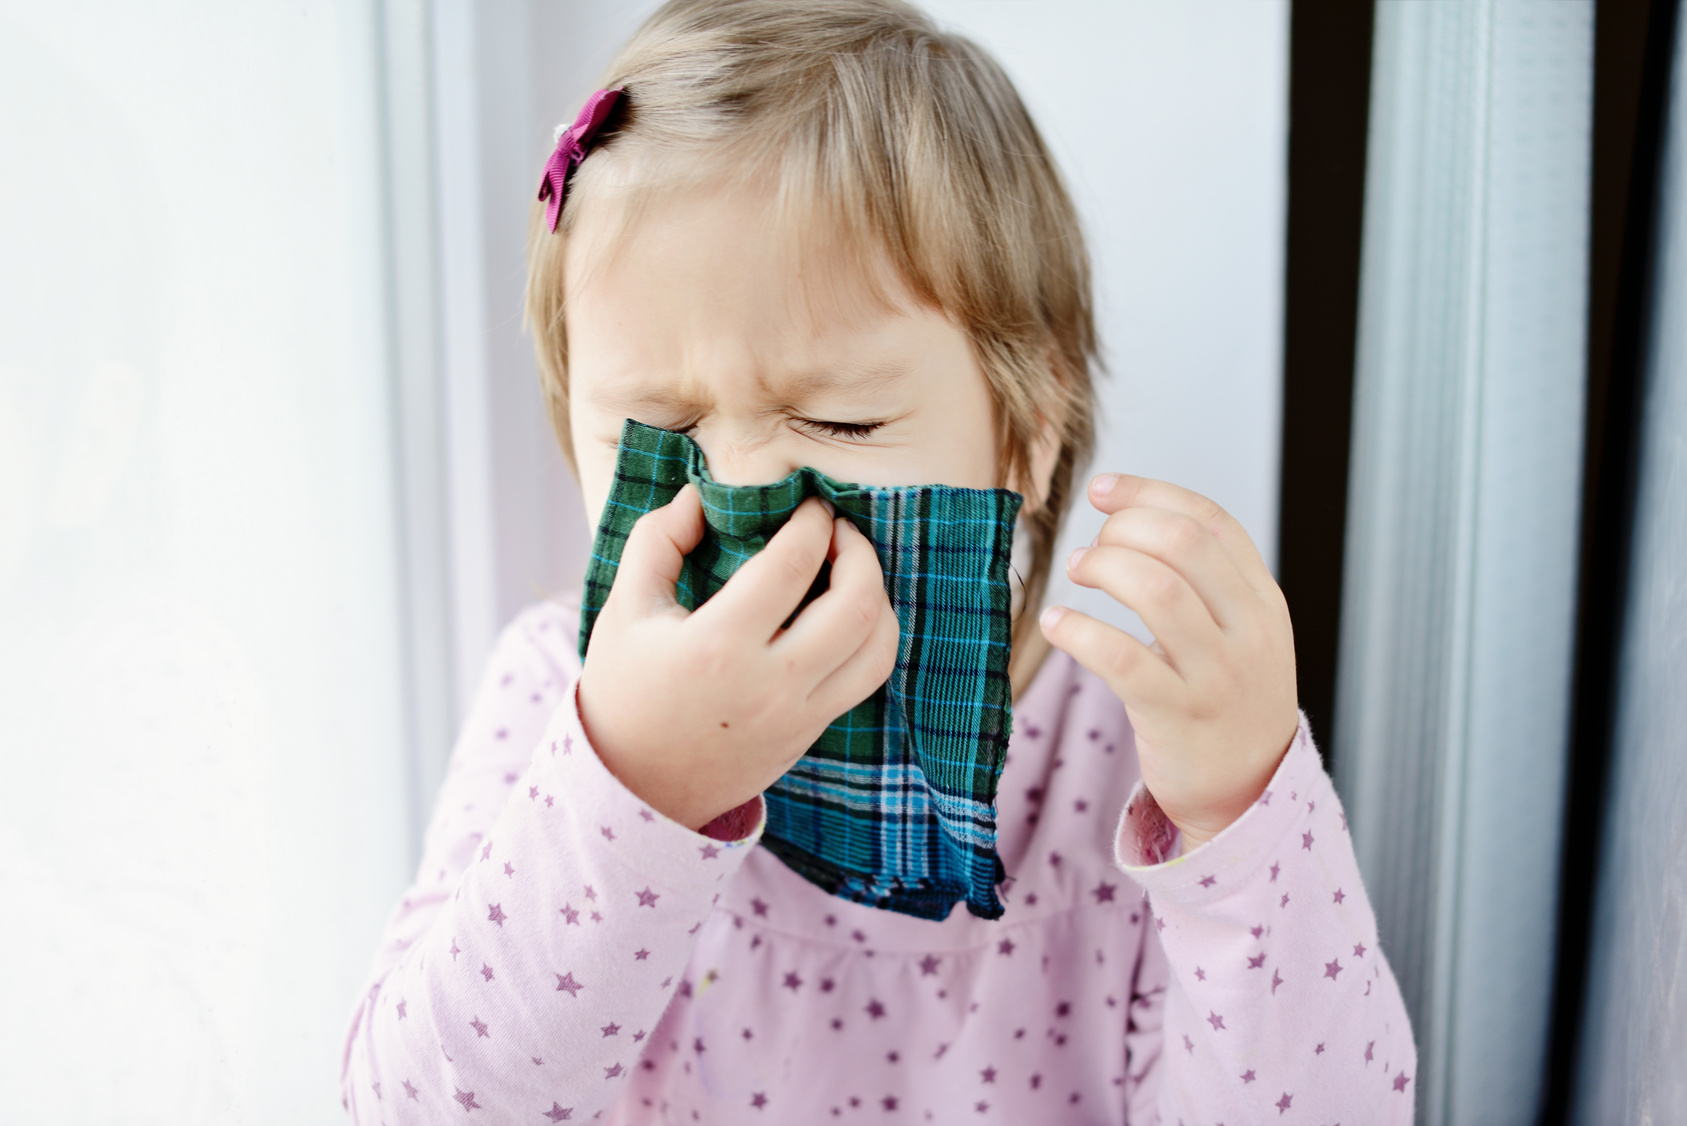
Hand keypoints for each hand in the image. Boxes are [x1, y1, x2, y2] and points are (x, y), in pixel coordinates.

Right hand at [577, 486, 900, 829]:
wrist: (635, 784)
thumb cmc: (626, 689)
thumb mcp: (625, 608)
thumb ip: (659, 540)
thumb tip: (700, 496)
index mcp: (719, 646)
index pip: (791, 565)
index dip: (811, 523)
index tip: (810, 505)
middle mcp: (770, 684)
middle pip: (855, 605)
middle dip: (859, 551)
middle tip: (840, 529)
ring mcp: (798, 714)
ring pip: (877, 646)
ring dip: (878, 595)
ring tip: (854, 568)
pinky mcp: (811, 732)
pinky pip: (867, 678)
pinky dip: (874, 636)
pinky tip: (851, 612)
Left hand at [1040, 474, 1297, 849]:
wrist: (1248, 792)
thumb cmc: (1225, 701)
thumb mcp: (1240, 633)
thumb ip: (1205, 582)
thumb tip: (1129, 518)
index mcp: (1262, 600)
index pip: (1210, 521)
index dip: (1149, 493)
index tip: (1102, 491)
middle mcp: (1247, 630)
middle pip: (1183, 544)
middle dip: (1123, 530)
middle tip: (1091, 551)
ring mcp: (1216, 674)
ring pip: (1156, 589)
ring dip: (1103, 569)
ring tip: (1077, 577)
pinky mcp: (1177, 716)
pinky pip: (1121, 658)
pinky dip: (1079, 630)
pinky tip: (1056, 623)